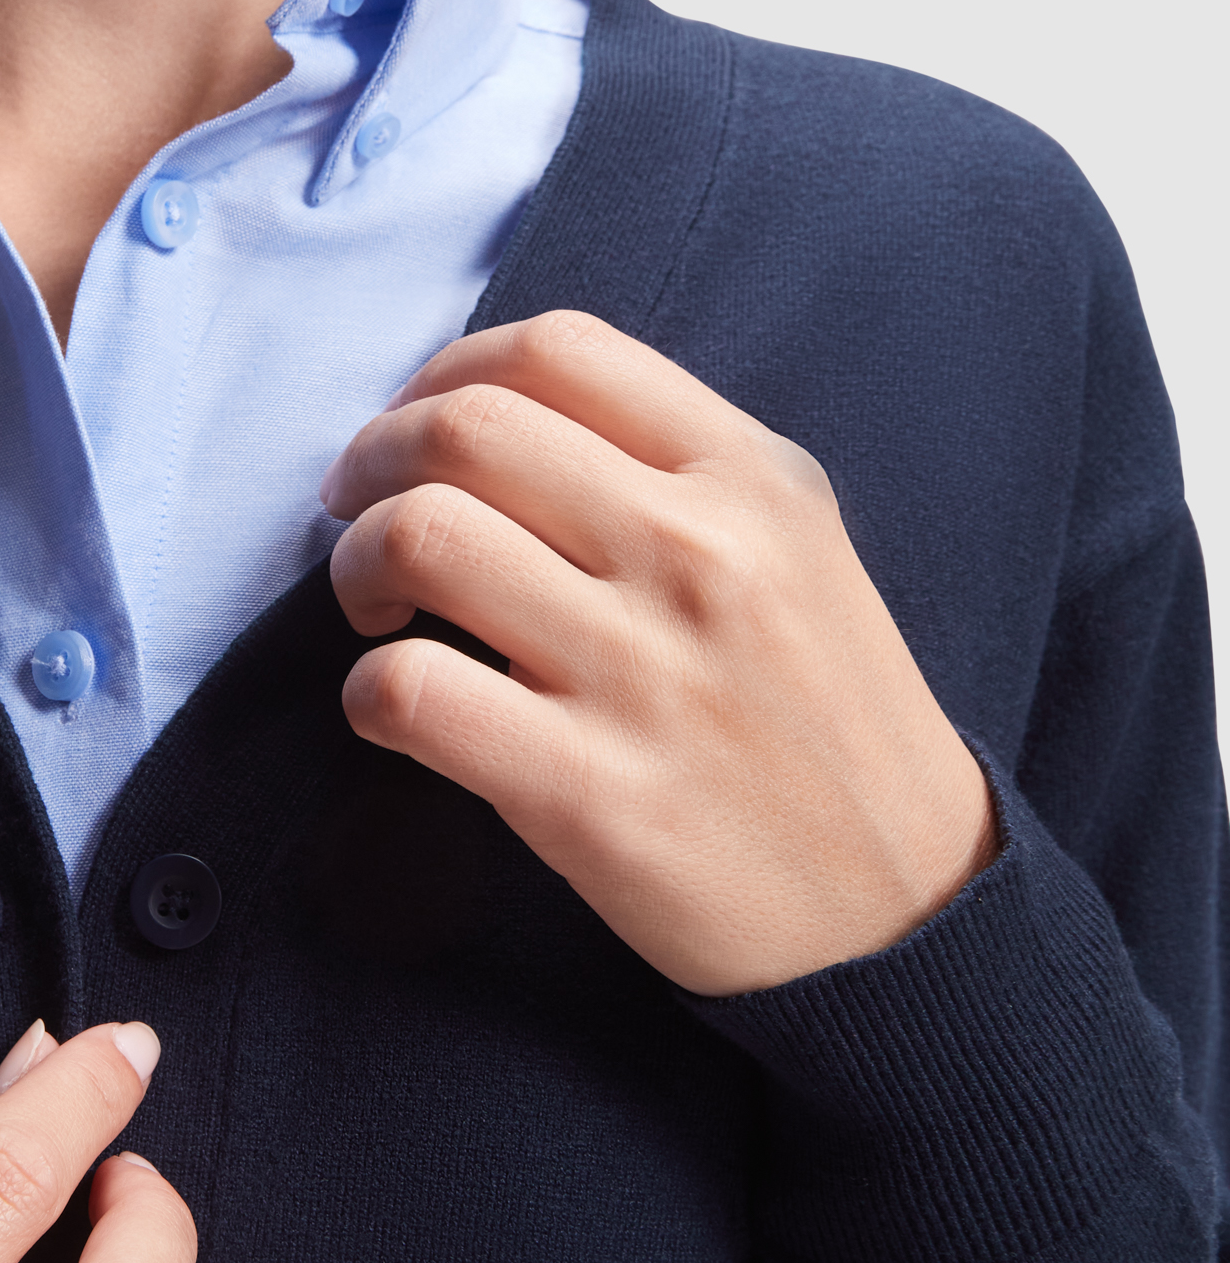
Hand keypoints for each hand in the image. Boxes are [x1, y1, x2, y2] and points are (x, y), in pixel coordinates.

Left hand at [320, 312, 995, 995]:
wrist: (907, 911)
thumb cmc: (823, 720)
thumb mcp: (793, 551)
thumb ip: (668, 470)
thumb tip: (486, 425)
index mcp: (751, 479)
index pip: (556, 351)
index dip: (444, 375)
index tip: (411, 427)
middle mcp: (701, 555)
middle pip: (466, 430)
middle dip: (372, 459)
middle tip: (356, 510)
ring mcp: (646, 673)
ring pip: (420, 537)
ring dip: (356, 564)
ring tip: (378, 608)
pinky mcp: (590, 793)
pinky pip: (409, 692)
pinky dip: (367, 693)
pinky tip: (395, 708)